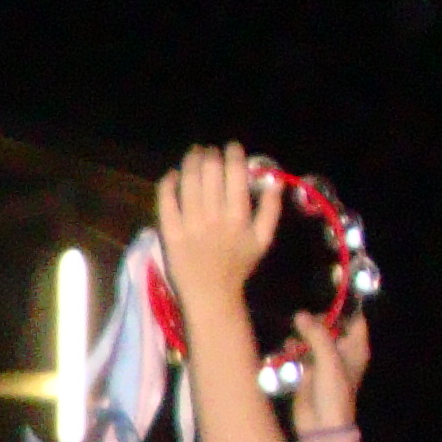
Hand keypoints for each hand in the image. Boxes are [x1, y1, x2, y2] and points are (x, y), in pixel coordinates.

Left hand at [153, 143, 280, 308]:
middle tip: (209, 149)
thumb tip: (276, 180)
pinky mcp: (170, 233)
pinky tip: (172, 175)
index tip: (232, 147)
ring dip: (190, 163)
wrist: (211, 294)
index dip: (233, 155)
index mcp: (238, 216)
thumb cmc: (238, 266)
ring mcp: (190, 224)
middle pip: (211, 174)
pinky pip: (166, 202)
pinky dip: (167, 185)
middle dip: (210, 155)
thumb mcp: (263, 240)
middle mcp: (214, 216)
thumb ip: (272, 210)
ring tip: (193, 154)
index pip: (236, 175)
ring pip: (188, 183)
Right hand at [290, 309, 369, 431]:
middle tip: (303, 323)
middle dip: (315, 323)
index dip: (343, 307)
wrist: (321, 425)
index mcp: (355, 348)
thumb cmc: (333, 392)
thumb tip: (300, 315)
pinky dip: (293, 351)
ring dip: (301, 337)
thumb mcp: (328, 360)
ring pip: (312, 339)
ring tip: (293, 343)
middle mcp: (342, 352)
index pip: (354, 319)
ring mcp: (324, 362)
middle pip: (330, 326)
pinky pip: (299, 353)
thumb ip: (316, 335)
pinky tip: (287, 352)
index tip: (326, 296)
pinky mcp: (307, 372)